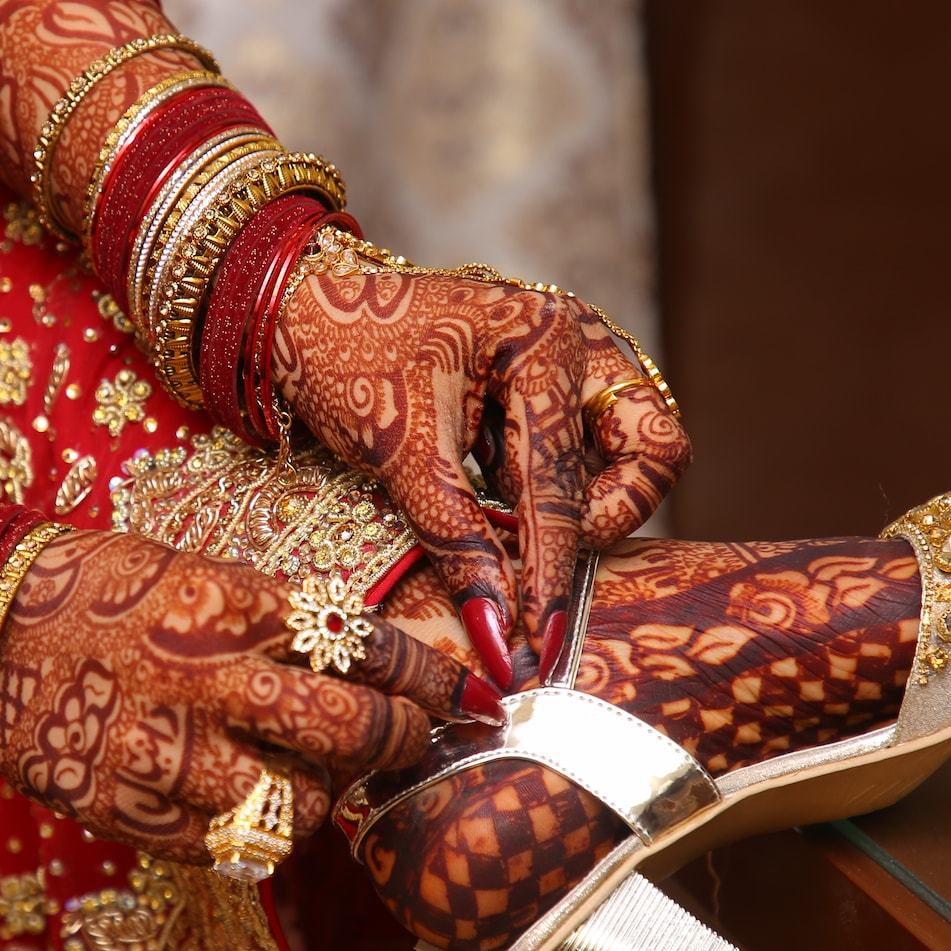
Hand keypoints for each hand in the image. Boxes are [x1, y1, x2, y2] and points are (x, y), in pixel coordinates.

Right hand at [0, 530, 476, 863]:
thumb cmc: (94, 589)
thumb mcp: (196, 574)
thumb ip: (276, 622)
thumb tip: (367, 663)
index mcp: (231, 605)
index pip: (366, 643)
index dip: (430, 674)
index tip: (462, 691)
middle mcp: (208, 679)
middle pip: (352, 729)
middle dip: (402, 739)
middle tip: (412, 739)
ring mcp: (166, 752)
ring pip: (298, 807)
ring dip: (325, 799)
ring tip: (317, 781)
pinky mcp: (129, 811)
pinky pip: (227, 848)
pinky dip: (255, 836)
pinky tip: (248, 807)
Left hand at [274, 271, 689, 688]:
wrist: (296, 311)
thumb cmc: (343, 359)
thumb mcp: (399, 453)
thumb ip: (456, 539)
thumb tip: (500, 634)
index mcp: (543, 339)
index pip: (563, 481)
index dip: (550, 569)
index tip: (539, 639)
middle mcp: (577, 342)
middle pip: (655, 451)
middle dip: (610, 514)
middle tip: (542, 551)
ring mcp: (572, 361)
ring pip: (631, 453)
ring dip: (582, 502)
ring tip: (507, 524)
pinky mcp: (552, 387)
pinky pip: (586, 451)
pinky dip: (551, 490)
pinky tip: (497, 505)